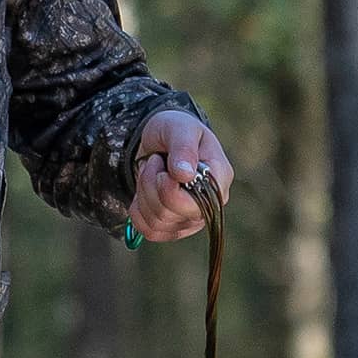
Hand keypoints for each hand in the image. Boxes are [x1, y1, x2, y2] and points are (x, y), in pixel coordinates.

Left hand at [130, 109, 235, 242]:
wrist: (161, 140)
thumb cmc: (176, 130)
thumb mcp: (179, 127)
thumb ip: (183, 148)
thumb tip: (185, 175)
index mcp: (219, 179)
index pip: (195, 202)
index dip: (168, 188)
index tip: (162, 164)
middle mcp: (210, 205)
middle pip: (170, 213)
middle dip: (150, 185)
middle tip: (153, 163)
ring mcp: (192, 219)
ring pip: (156, 222)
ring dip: (143, 193)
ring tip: (151, 172)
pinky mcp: (174, 227)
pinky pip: (149, 230)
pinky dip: (138, 210)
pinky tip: (144, 191)